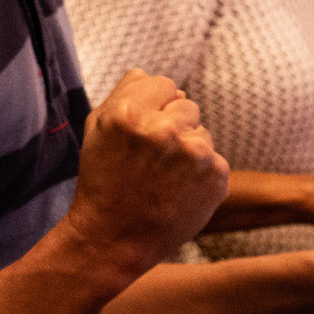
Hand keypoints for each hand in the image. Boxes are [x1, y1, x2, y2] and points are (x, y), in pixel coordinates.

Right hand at [65, 69, 232, 271]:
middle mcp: (164, 129)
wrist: (113, 239)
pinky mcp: (217, 176)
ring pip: (202, 133)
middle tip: (153, 157)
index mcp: (129, 113)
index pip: (164, 84)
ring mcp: (195, 153)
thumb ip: (121, 94)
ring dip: (188, 149)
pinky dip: (201, 175)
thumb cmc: (102, 183)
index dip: (154, 105)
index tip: (145, 127)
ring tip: (164, 178)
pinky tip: (178, 192)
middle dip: (173, 125)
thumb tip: (146, 74)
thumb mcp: (97, 131)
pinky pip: (215, 160)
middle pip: (187, 104)